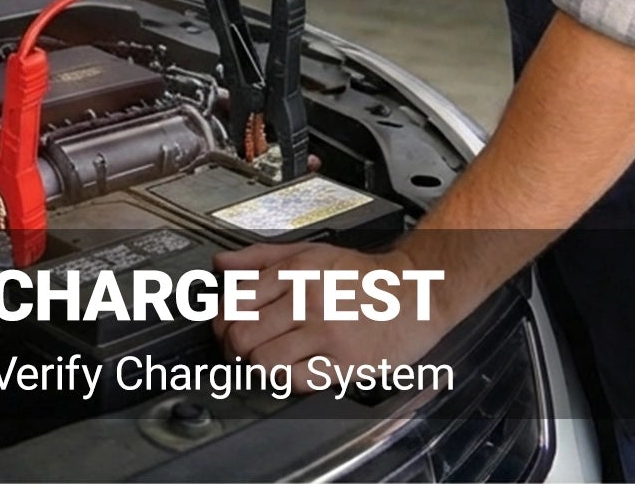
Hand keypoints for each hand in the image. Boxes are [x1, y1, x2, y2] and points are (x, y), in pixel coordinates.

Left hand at [213, 240, 456, 391]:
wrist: (415, 291)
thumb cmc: (361, 275)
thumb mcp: (308, 251)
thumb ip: (259, 257)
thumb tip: (220, 265)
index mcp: (292, 272)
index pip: (233, 302)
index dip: (220, 322)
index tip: (223, 329)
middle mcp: (305, 301)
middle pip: (242, 335)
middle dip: (233, 348)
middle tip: (239, 351)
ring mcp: (325, 334)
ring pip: (263, 362)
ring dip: (256, 367)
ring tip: (263, 362)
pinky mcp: (345, 364)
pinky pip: (297, 381)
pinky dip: (285, 381)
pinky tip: (290, 372)